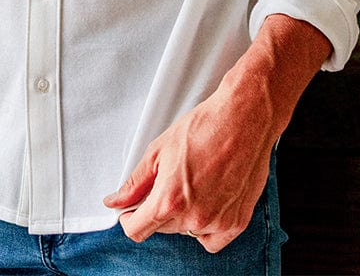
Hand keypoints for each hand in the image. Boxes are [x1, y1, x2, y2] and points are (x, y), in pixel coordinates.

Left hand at [101, 83, 275, 253]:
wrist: (244, 119)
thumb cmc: (204, 127)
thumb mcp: (159, 151)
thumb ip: (135, 183)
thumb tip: (116, 201)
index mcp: (170, 200)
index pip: (137, 230)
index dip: (129, 220)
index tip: (131, 212)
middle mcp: (194, 217)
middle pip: (162, 228)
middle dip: (159, 210)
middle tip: (170, 182)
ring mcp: (218, 222)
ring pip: (187, 232)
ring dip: (184, 217)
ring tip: (194, 184)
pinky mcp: (237, 221)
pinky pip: (212, 239)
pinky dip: (207, 226)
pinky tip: (208, 201)